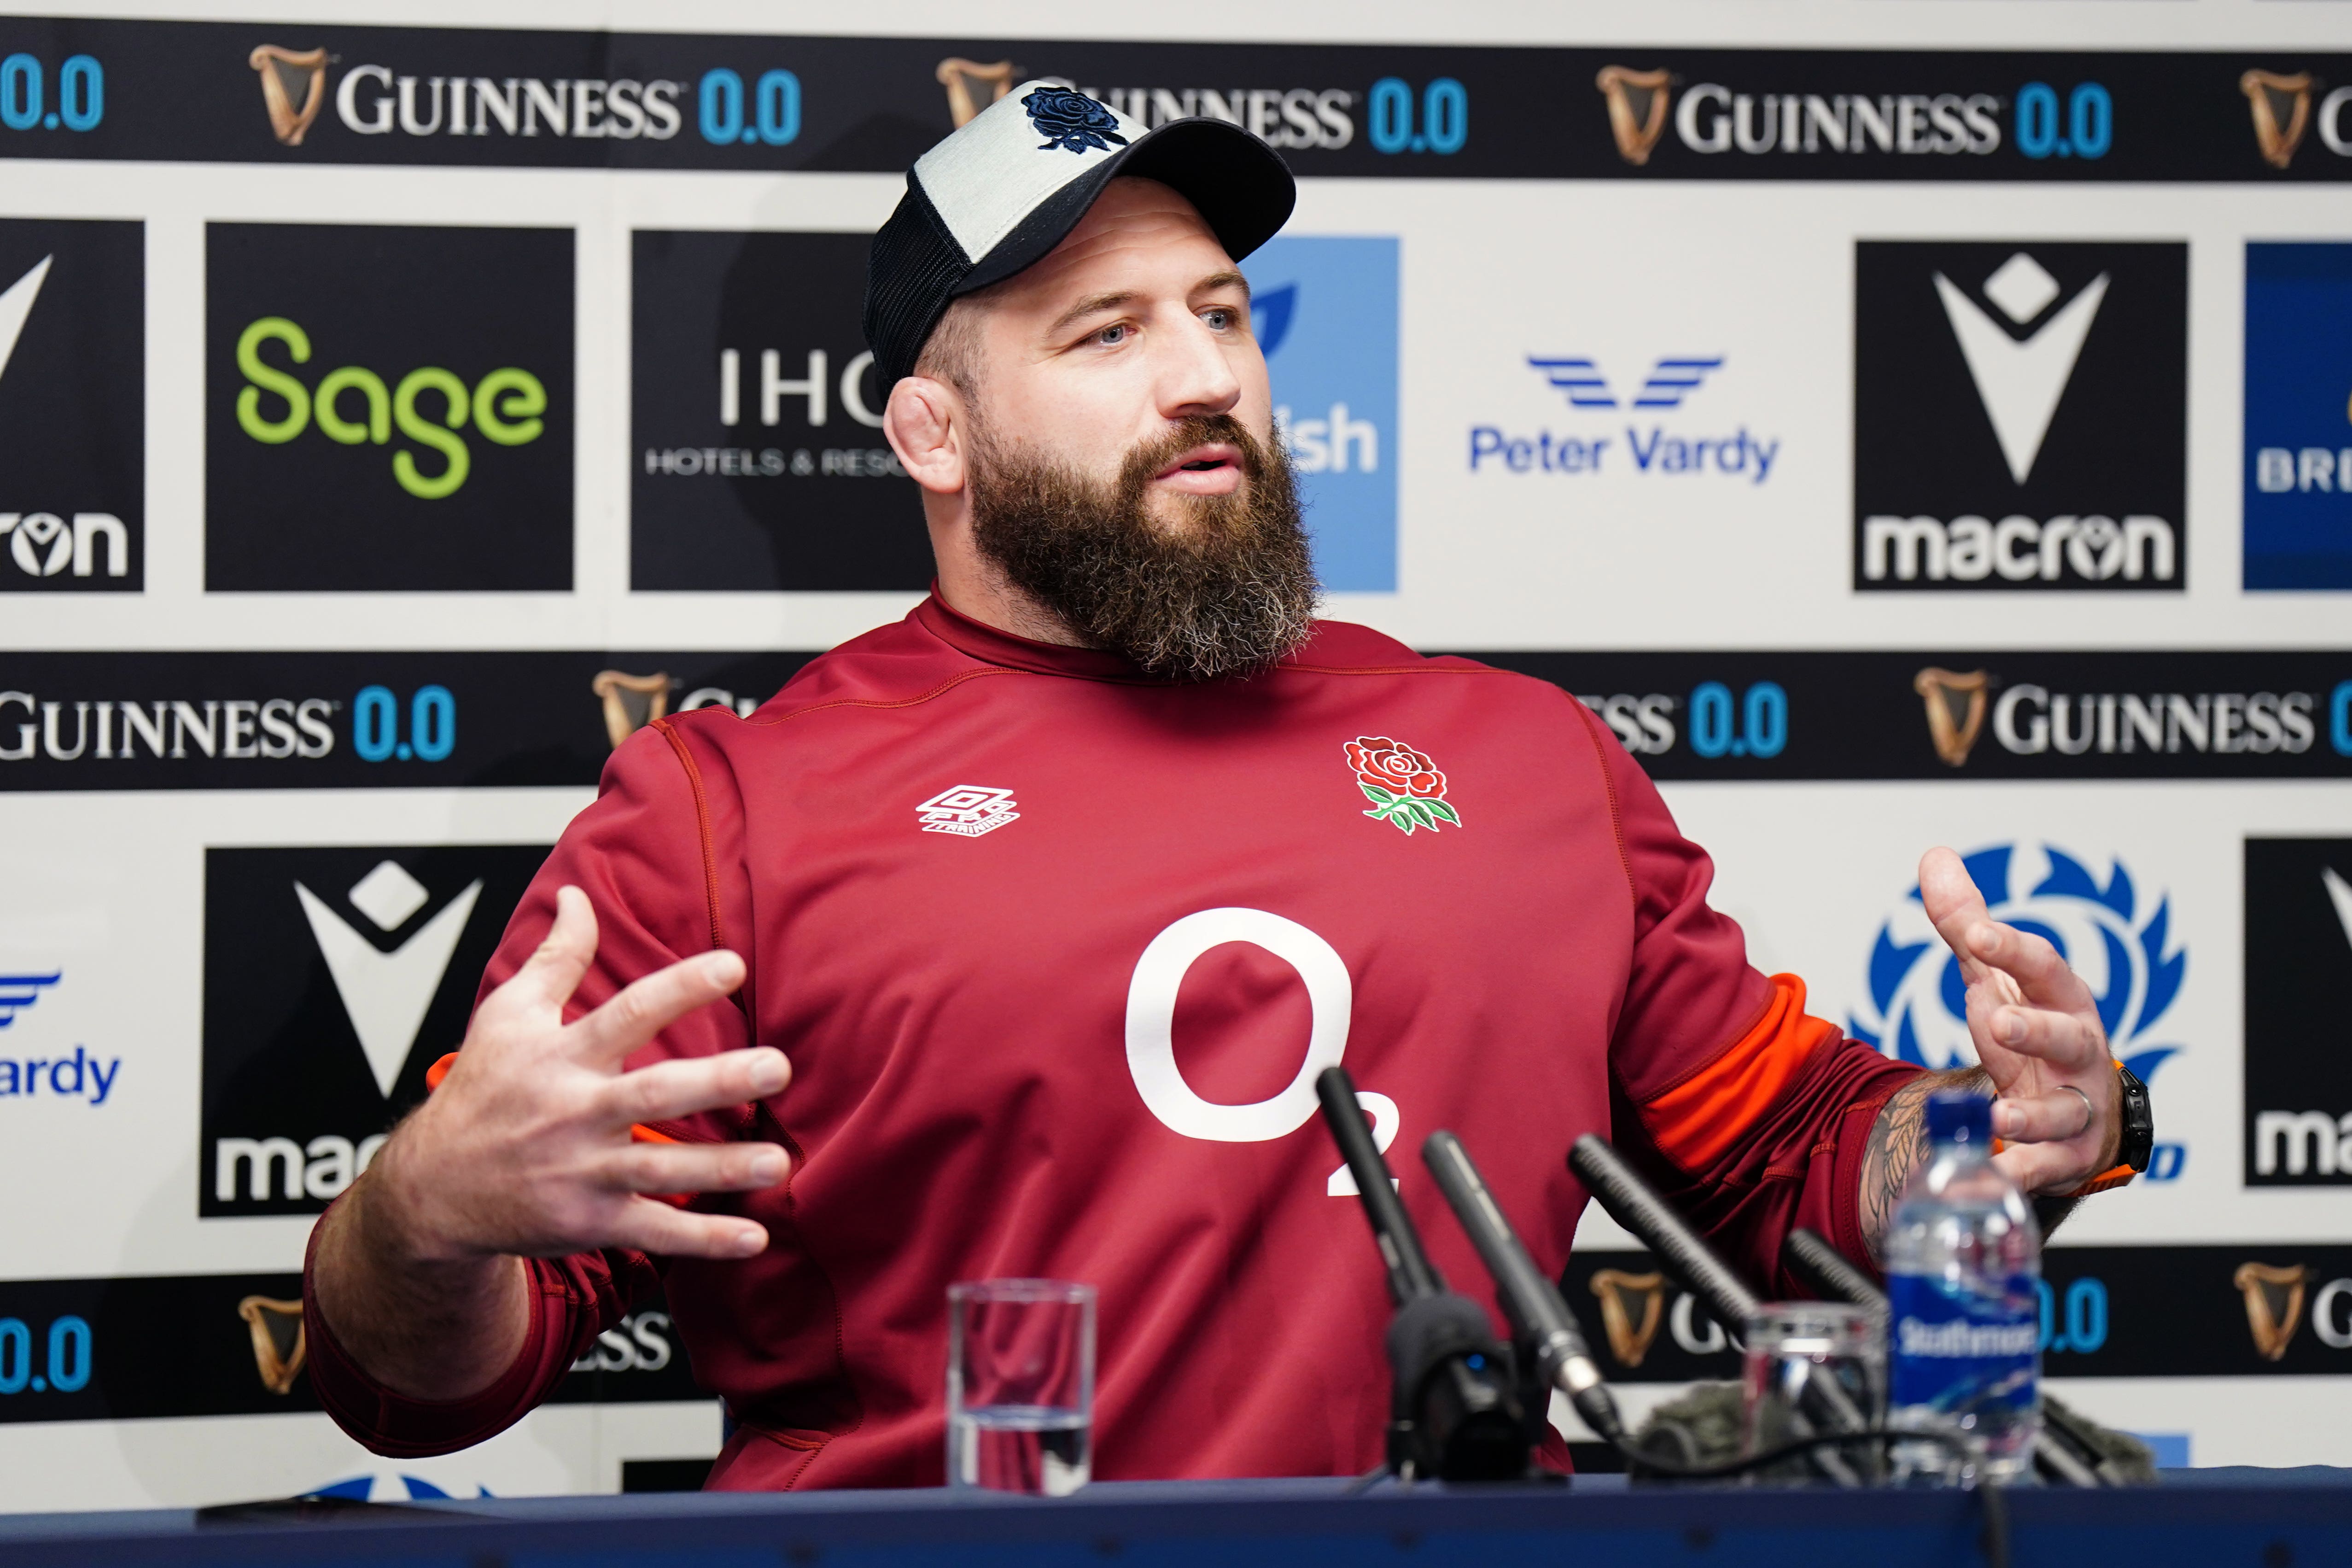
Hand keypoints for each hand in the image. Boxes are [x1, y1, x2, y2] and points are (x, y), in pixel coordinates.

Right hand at [371, 884, 791, 1261]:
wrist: (431, 1188)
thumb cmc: (481, 1090)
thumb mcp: (507, 1015)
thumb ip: (555, 956)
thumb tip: (576, 893)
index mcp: (562, 1057)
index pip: (628, 1012)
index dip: (680, 988)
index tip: (733, 965)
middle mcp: (574, 1113)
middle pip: (654, 1094)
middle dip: (718, 1081)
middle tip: (779, 1066)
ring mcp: (582, 1173)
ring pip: (662, 1171)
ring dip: (724, 1169)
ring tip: (779, 1162)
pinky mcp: (588, 1222)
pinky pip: (654, 1232)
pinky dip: (704, 1241)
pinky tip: (754, 1239)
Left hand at [1919, 846, 2121, 1193]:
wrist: (2079, 1111)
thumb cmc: (2037, 1032)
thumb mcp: (2002, 978)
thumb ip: (1968, 924)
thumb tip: (1935, 857)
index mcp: (2061, 1000)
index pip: (2042, 967)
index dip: (2011, 948)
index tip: (1974, 933)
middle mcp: (2077, 1051)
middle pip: (2065, 1034)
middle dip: (2034, 1027)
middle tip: (1996, 1019)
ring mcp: (2076, 1105)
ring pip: (2062, 1110)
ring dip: (2029, 1116)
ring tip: (1994, 1118)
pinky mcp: (2069, 1155)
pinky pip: (2047, 1167)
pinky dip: (2022, 1173)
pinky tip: (1995, 1174)